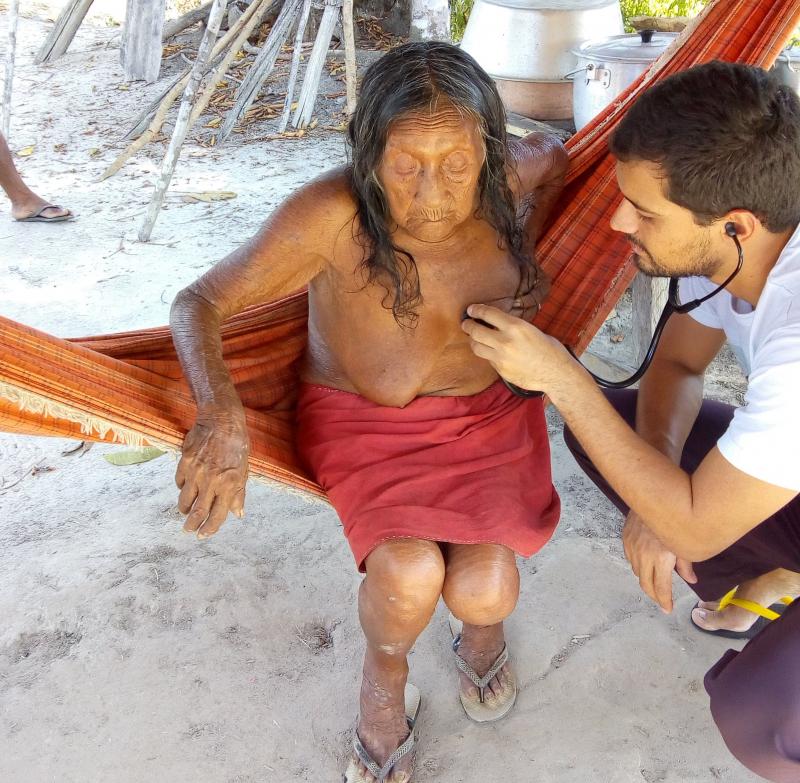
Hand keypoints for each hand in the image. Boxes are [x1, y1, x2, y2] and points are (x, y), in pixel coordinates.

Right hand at [175, 416, 248, 538]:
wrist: (222, 420)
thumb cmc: (237, 444)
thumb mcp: (244, 469)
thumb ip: (239, 493)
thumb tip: (238, 514)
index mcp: (229, 485)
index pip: (217, 515)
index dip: (210, 529)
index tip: (203, 535)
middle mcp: (211, 482)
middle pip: (197, 513)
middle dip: (192, 526)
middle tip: (189, 530)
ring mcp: (196, 473)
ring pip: (185, 500)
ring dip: (185, 509)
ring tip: (186, 512)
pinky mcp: (184, 463)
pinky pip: (180, 482)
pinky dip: (182, 488)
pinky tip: (186, 487)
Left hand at [461, 304, 574, 395]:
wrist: (555, 373)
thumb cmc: (549, 349)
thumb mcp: (531, 330)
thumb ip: (513, 327)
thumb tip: (497, 324)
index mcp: (515, 327)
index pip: (488, 314)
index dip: (476, 310)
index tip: (471, 309)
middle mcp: (505, 341)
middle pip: (475, 331)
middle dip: (467, 325)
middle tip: (465, 323)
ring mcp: (501, 357)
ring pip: (476, 347)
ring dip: (473, 341)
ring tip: (474, 337)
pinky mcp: (500, 370)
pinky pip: (487, 359)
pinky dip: (487, 354)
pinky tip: (491, 351)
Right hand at [622, 512, 696, 612]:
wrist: (655, 494)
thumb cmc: (676, 519)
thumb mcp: (686, 543)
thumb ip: (686, 565)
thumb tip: (691, 581)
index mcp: (661, 558)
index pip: (661, 587)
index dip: (664, 601)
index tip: (668, 609)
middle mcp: (643, 555)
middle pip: (645, 583)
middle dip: (654, 595)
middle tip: (661, 600)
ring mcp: (632, 546)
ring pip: (636, 571)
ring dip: (645, 578)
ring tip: (655, 580)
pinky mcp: (625, 537)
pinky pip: (629, 557)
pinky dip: (637, 565)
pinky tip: (645, 564)